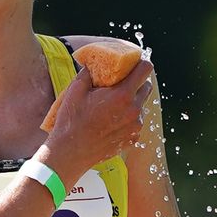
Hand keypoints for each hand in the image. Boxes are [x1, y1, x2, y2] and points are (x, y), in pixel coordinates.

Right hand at [44, 56, 155, 178]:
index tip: (133, 64)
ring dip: (132, 102)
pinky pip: (136, 123)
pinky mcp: (133, 139)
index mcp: (122, 94)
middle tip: (121, 84)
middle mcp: (134, 110)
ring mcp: (135, 126)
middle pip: (146, 87)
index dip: (140, 63)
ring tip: (113, 106)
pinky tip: (112, 121)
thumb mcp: (76, 89)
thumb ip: (89, 72)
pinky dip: (128, 119)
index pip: (145, 69)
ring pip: (141, 106)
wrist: (70, 152)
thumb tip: (93, 63)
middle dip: (136, 82)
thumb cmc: (72, 121)